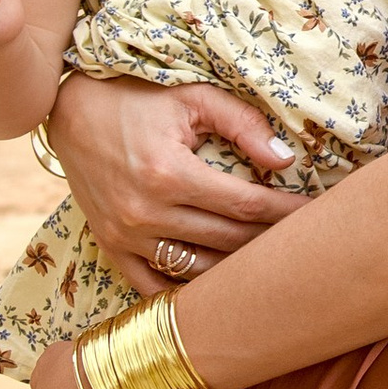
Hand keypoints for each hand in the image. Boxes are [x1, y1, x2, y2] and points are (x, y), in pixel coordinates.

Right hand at [48, 74, 300, 298]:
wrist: (71, 111)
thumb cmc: (138, 98)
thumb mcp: (194, 98)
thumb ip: (243, 125)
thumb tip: (286, 160)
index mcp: (169, 173)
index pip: (245, 204)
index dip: (286, 211)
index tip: (316, 213)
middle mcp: (145, 212)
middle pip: (228, 239)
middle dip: (271, 238)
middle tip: (302, 236)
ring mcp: (125, 235)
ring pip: (199, 269)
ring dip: (237, 267)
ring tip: (269, 257)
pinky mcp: (110, 247)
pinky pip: (155, 287)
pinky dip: (188, 290)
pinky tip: (219, 283)